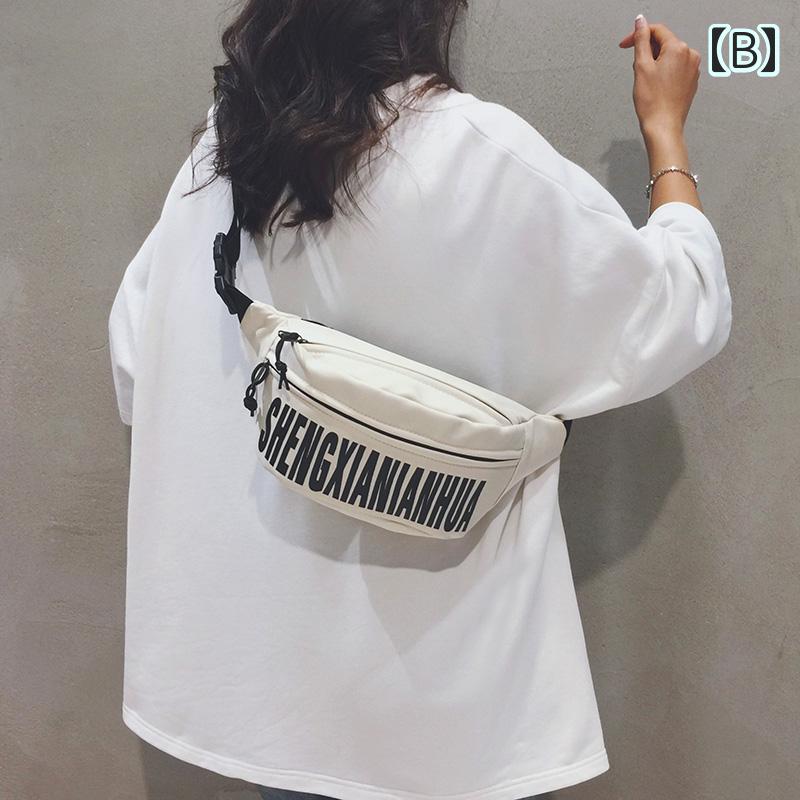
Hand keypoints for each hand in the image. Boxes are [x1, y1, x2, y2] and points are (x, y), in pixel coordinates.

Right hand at [619, 15, 701, 137]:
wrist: (663, 127)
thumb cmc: (653, 103)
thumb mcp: (641, 66)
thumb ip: (641, 40)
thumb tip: (641, 22)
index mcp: (679, 48)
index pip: (657, 30)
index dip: (638, 35)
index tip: (626, 44)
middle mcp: (690, 55)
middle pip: (664, 43)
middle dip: (647, 52)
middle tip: (637, 70)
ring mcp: (693, 69)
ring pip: (669, 56)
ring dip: (655, 62)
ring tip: (646, 81)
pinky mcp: (691, 81)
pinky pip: (675, 68)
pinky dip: (663, 73)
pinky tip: (656, 87)